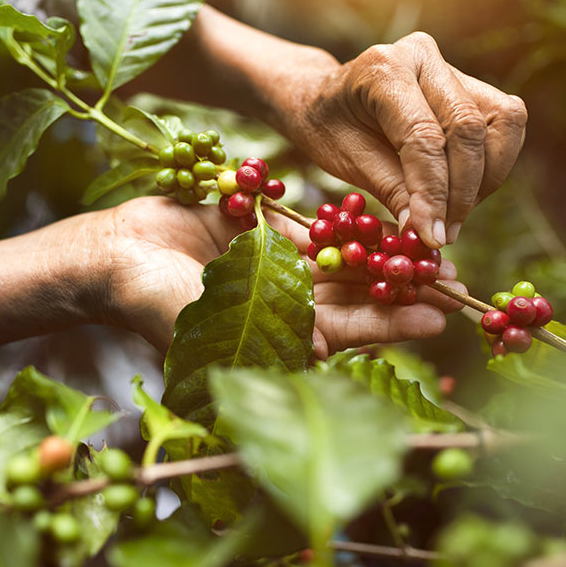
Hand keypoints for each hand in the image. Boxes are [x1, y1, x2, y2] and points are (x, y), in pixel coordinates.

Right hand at [98, 197, 465, 358]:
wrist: (111, 255)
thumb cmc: (148, 301)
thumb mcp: (206, 324)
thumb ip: (263, 334)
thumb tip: (324, 352)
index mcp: (275, 337)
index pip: (346, 333)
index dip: (392, 325)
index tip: (438, 316)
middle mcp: (281, 306)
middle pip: (354, 297)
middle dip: (400, 289)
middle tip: (454, 279)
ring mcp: (272, 268)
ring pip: (339, 260)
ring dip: (381, 254)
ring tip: (429, 244)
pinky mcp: (260, 233)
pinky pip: (310, 227)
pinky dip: (343, 223)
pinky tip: (381, 214)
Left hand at [286, 31, 527, 247]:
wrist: (324, 100)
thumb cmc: (329, 129)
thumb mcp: (346, 162)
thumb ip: (391, 191)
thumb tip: (429, 234)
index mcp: (384, 68)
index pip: (423, 136)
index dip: (433, 192)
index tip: (432, 237)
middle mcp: (423, 57)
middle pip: (468, 128)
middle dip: (462, 192)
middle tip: (443, 234)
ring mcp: (452, 66)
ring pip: (502, 123)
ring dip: (485, 180)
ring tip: (452, 216)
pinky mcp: (473, 84)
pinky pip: (503, 125)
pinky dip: (491, 167)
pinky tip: (460, 194)